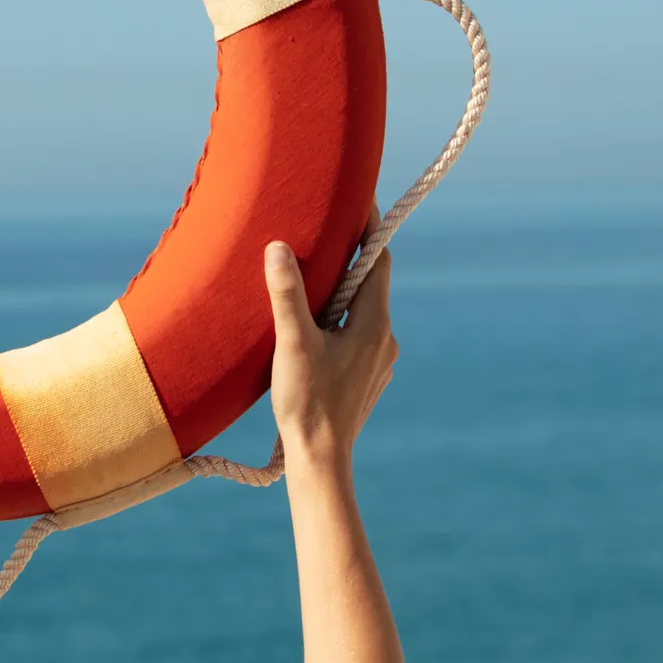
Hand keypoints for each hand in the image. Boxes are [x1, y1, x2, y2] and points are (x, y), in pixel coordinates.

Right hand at [266, 241, 395, 471]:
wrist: (322, 461)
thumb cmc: (307, 403)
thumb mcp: (292, 343)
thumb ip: (287, 293)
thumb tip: (278, 246)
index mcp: (373, 323)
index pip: (378, 259)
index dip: (368, 228)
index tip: (355, 200)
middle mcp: (384, 339)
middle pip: (370, 283)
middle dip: (348, 259)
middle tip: (323, 234)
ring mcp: (378, 361)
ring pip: (362, 311)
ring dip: (341, 293)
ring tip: (310, 281)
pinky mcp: (366, 378)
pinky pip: (357, 335)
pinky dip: (339, 321)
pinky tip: (313, 329)